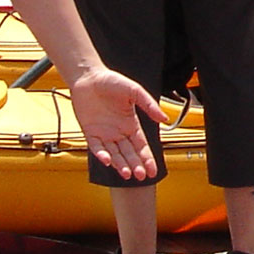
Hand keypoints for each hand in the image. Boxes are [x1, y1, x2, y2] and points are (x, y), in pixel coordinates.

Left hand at [68, 66, 163, 180]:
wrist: (88, 76)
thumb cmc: (111, 81)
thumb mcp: (134, 91)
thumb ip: (149, 105)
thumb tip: (164, 118)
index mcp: (131, 125)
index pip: (141, 146)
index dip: (147, 159)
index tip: (152, 171)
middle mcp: (118, 132)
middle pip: (129, 154)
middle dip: (136, 165)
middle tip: (140, 176)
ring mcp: (104, 133)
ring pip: (114, 154)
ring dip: (120, 165)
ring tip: (127, 174)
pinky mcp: (90, 132)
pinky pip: (95, 147)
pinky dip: (101, 154)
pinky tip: (107, 160)